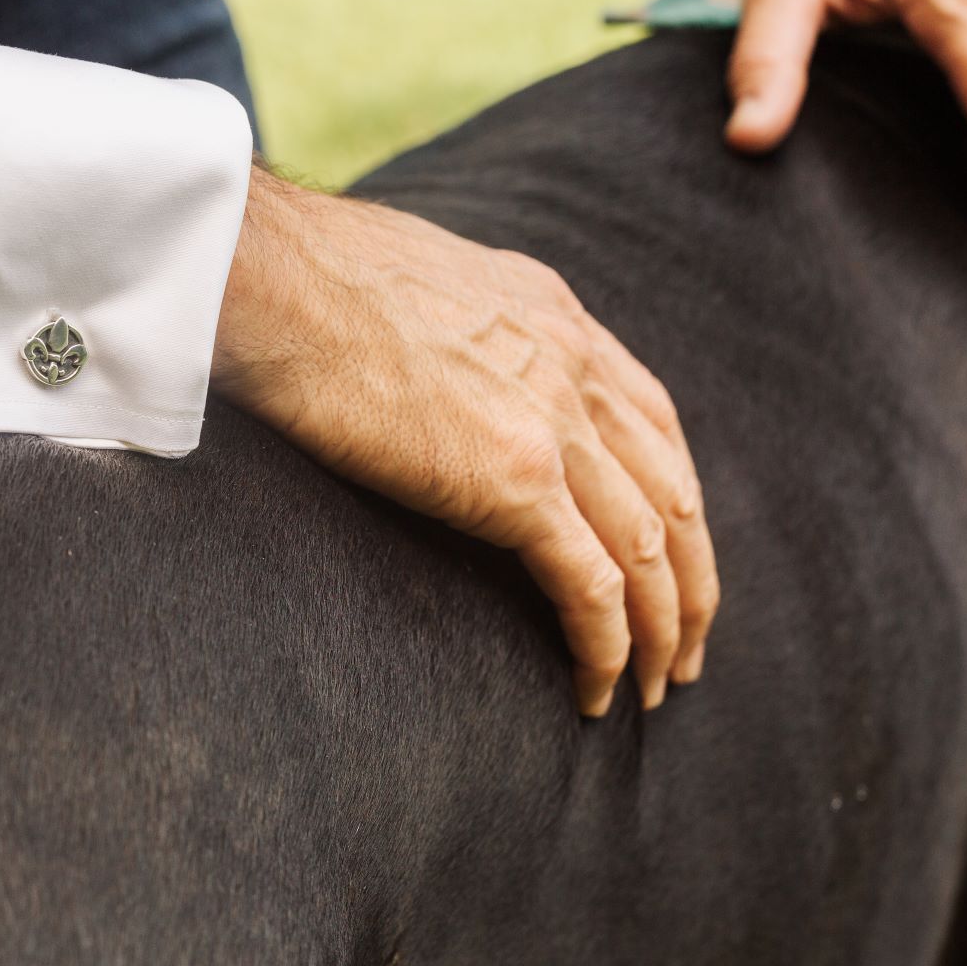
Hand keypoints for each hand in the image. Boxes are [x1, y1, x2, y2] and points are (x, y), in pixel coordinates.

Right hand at [212, 167, 720, 715]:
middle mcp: (575, 366)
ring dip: (662, 630)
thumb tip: (429, 359)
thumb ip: (457, 325)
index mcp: (555, 317)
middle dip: (691, 581)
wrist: (275, 276)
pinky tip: (596, 692)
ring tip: (655, 690)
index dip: (674, 499)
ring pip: (650, 550)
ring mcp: (552, 423)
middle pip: (674, 493)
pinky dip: (606, 648)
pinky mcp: (513, 480)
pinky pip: (592, 585)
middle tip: (684, 648)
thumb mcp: (417, 277)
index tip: (671, 555)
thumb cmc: (305, 273)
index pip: (652, 422)